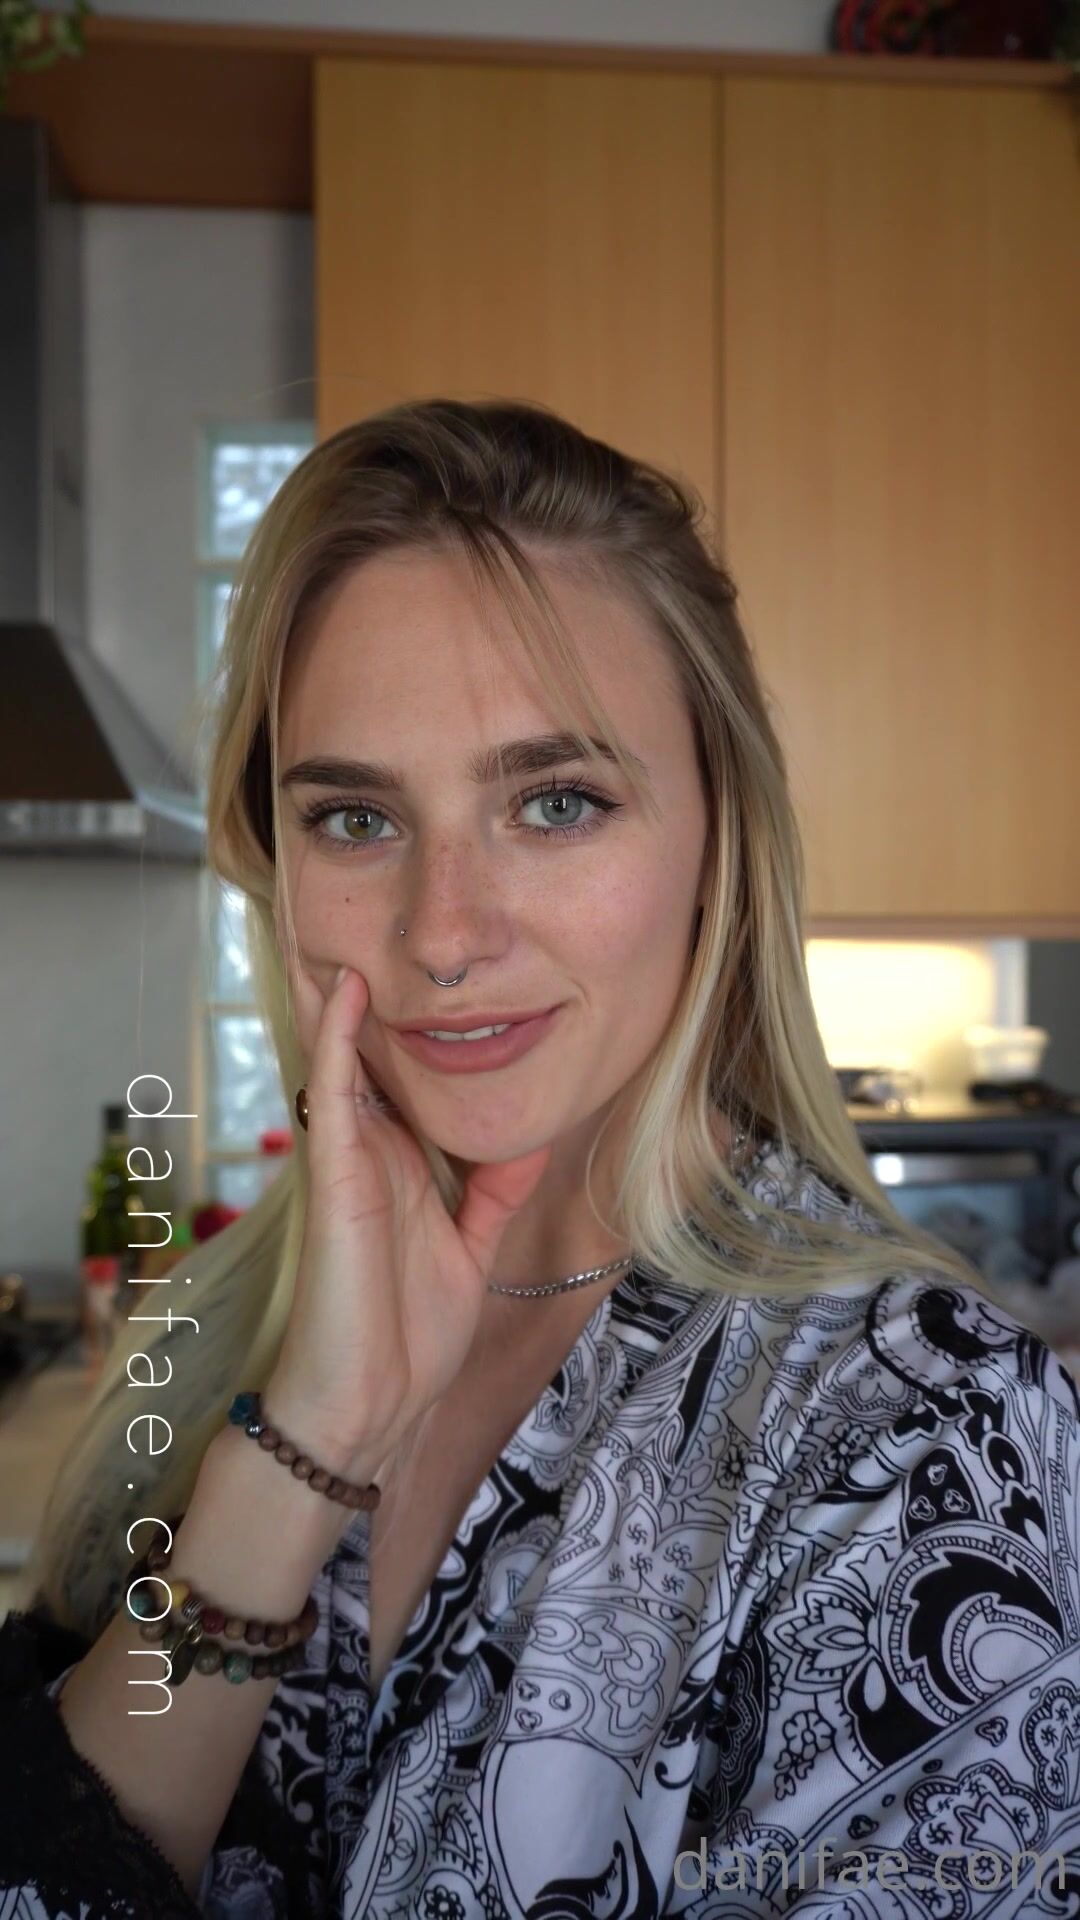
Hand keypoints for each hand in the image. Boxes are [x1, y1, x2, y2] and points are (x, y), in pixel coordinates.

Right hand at [266, 960, 551, 1476]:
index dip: (411, 1028)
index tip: (434, 974)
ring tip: (345, 925)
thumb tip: (529, 1141)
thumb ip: (492, 1195)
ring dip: (342, 996)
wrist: (369, 1406)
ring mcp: (348, 1162)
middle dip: (372, 995)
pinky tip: (348, 994)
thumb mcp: (471, 1249)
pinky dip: (338, 1044)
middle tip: (374, 920)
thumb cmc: (409, 1338)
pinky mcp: (334, 1179)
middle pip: (370, 1057)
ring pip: (342, 1061)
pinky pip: (333, 1097)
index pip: (404, 1082)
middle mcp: (371, 1153)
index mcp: (400, 1168)